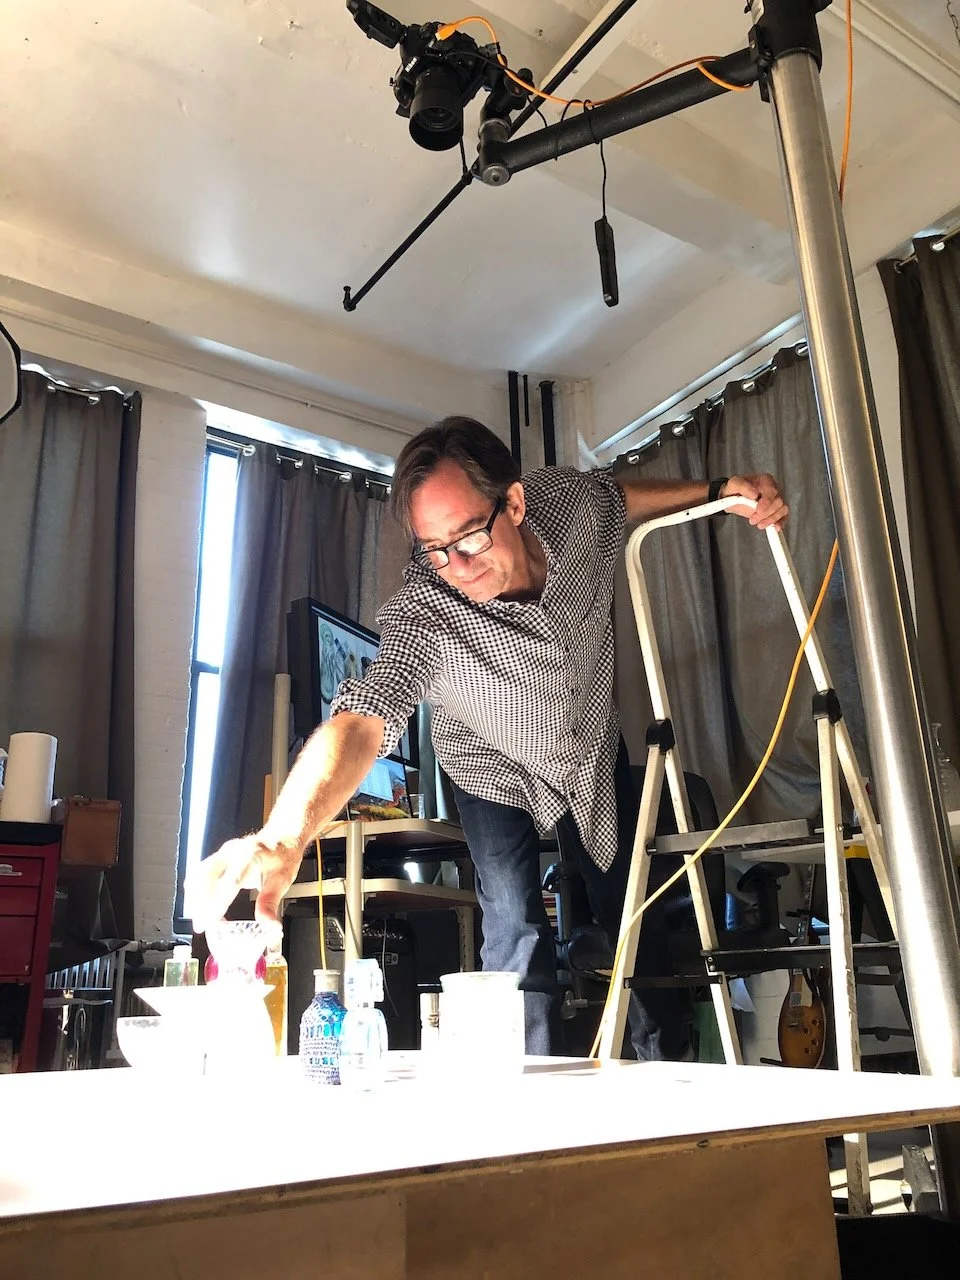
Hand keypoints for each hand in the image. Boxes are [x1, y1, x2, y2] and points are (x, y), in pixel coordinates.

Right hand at [185, 832, 301, 940]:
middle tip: (201, 926)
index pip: (229, 883)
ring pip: (199, 874)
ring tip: (199, 918)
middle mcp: (233, 852)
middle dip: (200, 903)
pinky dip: (196, 889)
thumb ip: (270, 905)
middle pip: (207, 877)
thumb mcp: (282, 881)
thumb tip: (271, 929)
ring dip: (195, 897)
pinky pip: (200, 872)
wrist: (282, 837)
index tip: (210, 922)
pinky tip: (199, 905)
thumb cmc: (283, 858)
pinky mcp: (218, 856)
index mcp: (250, 857)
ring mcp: (223, 852)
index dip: (217, 904)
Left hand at [721, 474, 788, 530]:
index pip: (771, 491)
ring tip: (759, 524)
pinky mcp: (776, 510)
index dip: (766, 502)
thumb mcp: (734, 484)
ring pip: (782, 510)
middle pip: (778, 502)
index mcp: (765, 480)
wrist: (733, 498)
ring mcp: (776, 500)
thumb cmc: (735, 489)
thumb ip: (743, 487)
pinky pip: (783, 517)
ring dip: (771, 519)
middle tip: (752, 520)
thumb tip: (754, 494)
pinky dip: (780, 523)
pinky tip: (774, 528)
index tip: (758, 510)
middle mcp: (774, 489)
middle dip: (766, 513)